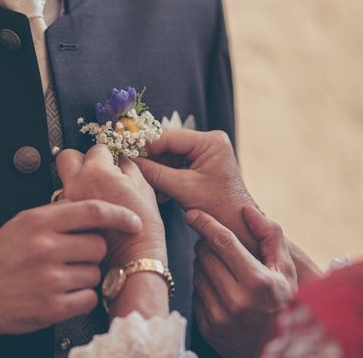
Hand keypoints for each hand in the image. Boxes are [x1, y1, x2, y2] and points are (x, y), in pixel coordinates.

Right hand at [0, 200, 141, 340]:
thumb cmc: (4, 257)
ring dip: (86, 275)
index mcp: (40, 222)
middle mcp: (45, 248)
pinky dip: (82, 297)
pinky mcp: (52, 307)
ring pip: (95, 272)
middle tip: (73, 256)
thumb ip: (58, 212)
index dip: (120, 215)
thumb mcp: (24, 222)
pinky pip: (89, 297)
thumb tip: (94, 205)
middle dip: (92, 251)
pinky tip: (64, 293)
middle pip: (98, 245)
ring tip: (62, 276)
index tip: (134, 221)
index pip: (93, 211)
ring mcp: (49, 279)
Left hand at [57, 145, 166, 264]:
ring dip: (76, 183)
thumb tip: (122, 159)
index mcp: (98, 172)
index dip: (107, 155)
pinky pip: (63, 203)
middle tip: (95, 171)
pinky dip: (74, 203)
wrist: (131, 264)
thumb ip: (130, 168)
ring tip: (94, 196)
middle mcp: (76, 183)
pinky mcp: (62, 222)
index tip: (113, 163)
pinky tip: (88, 215)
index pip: (96, 148)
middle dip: (80, 159)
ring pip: (63, 181)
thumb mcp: (144, 190)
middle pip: (67, 156)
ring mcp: (66, 203)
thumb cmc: (143, 230)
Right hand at [135, 129, 256, 251]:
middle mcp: (210, 141)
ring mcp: (207, 152)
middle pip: (169, 145)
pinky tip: (160, 192)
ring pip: (170, 156)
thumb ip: (155, 173)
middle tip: (134, 172)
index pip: (169, 136)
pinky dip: (166, 177)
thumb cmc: (218, 208)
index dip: (145, 145)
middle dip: (151, 160)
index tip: (125, 153)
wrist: (237, 226)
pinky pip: (177, 165)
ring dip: (157, 171)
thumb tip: (129, 160)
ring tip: (150, 188)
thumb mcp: (183, 189)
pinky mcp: (202, 164)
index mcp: (210, 141)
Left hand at [187, 206, 296, 357]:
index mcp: (257, 281)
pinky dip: (204, 286)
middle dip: (209, 245)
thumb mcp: (286, 268)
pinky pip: (196, 294)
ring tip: (225, 271)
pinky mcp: (208, 329)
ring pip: (198, 274)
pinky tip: (221, 290)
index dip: (205, 223)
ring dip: (205, 266)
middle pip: (205, 255)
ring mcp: (220, 317)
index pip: (222, 242)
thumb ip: (270, 235)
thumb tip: (246, 210)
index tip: (191, 213)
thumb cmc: (285, 301)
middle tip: (221, 247)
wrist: (279, 349)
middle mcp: (236, 300)